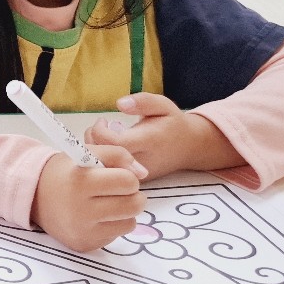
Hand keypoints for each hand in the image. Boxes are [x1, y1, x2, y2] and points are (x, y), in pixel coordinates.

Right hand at [32, 145, 145, 251]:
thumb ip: (119, 154)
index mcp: (81, 181)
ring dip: (125, 212)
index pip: (128, 182)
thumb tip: (143, 173)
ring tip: (108, 203)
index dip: (128, 177)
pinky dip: (112, 225)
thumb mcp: (88, 151)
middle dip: (132, 195)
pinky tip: (97, 217)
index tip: (117, 176)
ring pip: (129, 223)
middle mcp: (80, 209)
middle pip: (133, 205)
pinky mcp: (84, 245)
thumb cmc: (67, 172)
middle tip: (119, 191)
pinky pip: (115, 235)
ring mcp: (82, 230)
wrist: (34, 195)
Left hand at [84, 94, 243, 179]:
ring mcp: (136, 176)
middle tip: (101, 127)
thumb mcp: (163, 105)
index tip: (104, 120)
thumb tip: (119, 104)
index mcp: (148, 142)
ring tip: (106, 136)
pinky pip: (110, 174)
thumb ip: (143, 102)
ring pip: (103, 169)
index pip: (114, 143)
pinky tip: (110, 149)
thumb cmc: (173, 124)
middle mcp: (140, 163)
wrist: (190, 148)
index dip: (100, 131)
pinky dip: (103, 161)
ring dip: (96, 151)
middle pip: (104, 158)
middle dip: (93, 141)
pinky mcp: (133, 182)